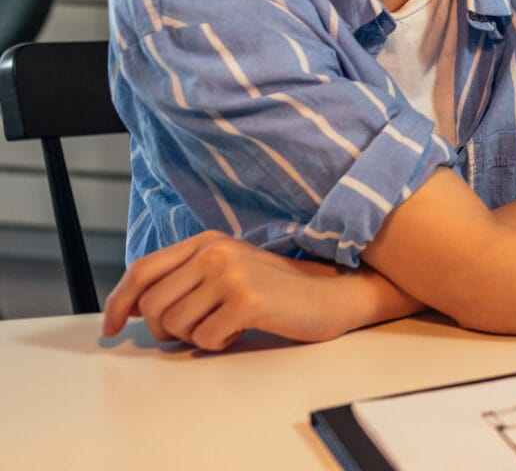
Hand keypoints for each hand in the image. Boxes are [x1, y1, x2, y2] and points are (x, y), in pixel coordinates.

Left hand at [101, 232, 370, 350]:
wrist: (334, 293)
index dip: (118, 302)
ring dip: (197, 338)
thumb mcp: (227, 270)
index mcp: (208, 241)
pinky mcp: (248, 300)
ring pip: (176, 326)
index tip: (111, 328)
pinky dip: (221, 344)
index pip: (142, 271)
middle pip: (152, 306)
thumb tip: (133, 310)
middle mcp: (216, 252)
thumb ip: (185, 279)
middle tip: (196, 331)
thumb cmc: (278, 289)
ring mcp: (232, 274)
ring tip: (227, 325)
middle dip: (166, 331)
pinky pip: (206, 339)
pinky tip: (243, 330)